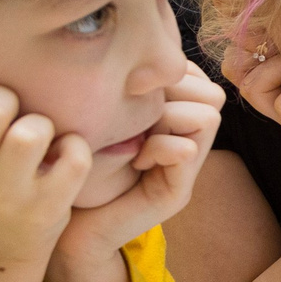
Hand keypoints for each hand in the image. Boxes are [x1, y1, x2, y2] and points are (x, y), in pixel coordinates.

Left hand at [55, 60, 225, 263]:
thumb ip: (130, 91)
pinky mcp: (178, 193)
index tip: (132, 92)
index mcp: (173, 119)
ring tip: (138, 135)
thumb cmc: (79, 164)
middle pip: (210, 93)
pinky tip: (135, 158)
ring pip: (208, 116)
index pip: (196, 77)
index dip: (168, 74)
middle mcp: (188, 142)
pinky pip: (187, 151)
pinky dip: (160, 147)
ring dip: (169, 117)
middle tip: (137, 113)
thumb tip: (142, 57)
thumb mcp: (104, 117)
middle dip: (173, 93)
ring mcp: (187, 169)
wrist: (70, 225)